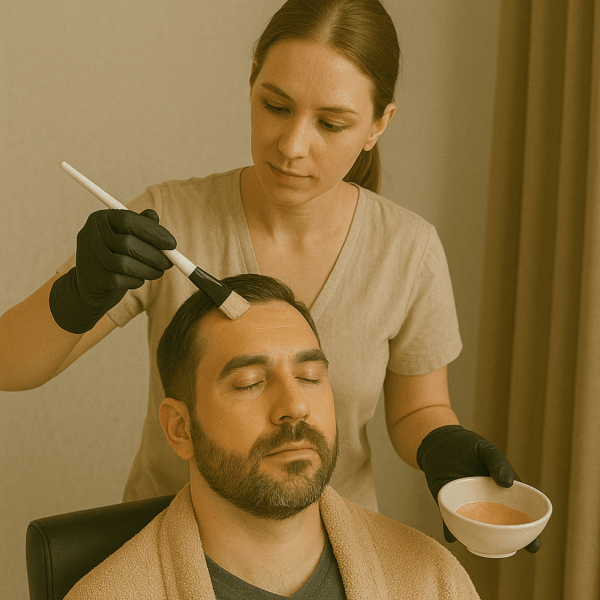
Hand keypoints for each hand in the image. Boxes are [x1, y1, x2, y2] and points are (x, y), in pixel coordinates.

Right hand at [49, 209, 175, 333]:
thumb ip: (142, 224)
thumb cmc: (117, 252)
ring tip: (158, 272)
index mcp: (102, 218)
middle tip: (169, 263)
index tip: (172, 244)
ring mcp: (89, 256)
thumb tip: (154, 216)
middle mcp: (90, 234)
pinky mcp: (93, 276)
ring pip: (124, 264)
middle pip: (127, 243)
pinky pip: (119, 280)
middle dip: (154, 255)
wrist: (94, 280)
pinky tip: (140, 279)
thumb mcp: (129, 234)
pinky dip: (136, 281)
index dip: (153, 232)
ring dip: (148, 270)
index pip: (128, 220)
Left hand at [416, 425, 540, 552]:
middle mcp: (487, 505)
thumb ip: (497, 462)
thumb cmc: (469, 446)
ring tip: (484, 547)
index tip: (534, 545)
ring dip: (480, 540)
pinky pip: (450, 522)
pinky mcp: (447, 505)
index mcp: (502, 493)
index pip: (520, 514)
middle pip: (500, 528)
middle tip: (512, 551)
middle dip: (508, 542)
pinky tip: (451, 537)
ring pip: (477, 529)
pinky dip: (450, 531)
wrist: (440, 442)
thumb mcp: (485, 450)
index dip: (529, 531)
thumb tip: (508, 483)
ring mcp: (468, 507)